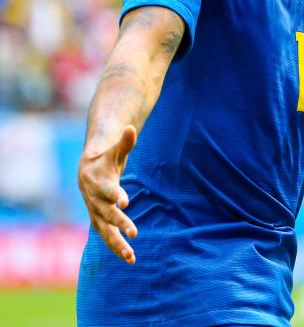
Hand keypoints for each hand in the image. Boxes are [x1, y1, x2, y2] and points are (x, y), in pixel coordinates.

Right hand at [77, 125, 138, 263]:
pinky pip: (105, 236)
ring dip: (117, 243)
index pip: (106, 189)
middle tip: (134, 232)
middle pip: (106, 213)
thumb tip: (131, 127)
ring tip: (132, 256)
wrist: (88, 168)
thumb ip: (125, 141)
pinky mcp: (98, 220)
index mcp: (98, 181)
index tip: (125, 201)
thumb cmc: (106, 157)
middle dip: (119, 223)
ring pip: (104, 230)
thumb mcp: (116, 149)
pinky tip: (129, 258)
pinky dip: (116, 247)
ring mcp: (94, 211)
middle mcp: (94, 199)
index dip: (115, 194)